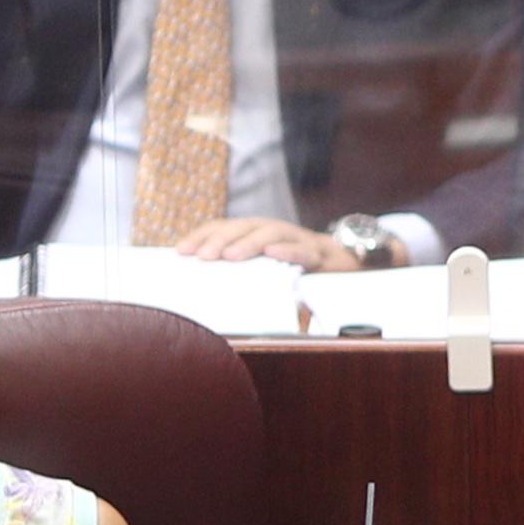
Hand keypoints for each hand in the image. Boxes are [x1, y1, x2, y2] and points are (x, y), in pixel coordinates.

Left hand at [175, 217, 354, 270]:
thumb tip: (208, 297)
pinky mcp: (318, 254)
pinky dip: (288, 251)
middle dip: (220, 240)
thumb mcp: (264, 272)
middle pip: (242, 227)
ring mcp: (296, 239)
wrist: (342, 265)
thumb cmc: (295, 271)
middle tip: (203, 256)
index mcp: (255, 233)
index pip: (224, 227)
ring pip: (270, 233)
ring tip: (230, 256)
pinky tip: (273, 254)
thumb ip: (242, 278)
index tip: (181, 251)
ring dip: (248, 242)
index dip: (202, 235)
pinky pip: (303, 251)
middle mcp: (273, 231)